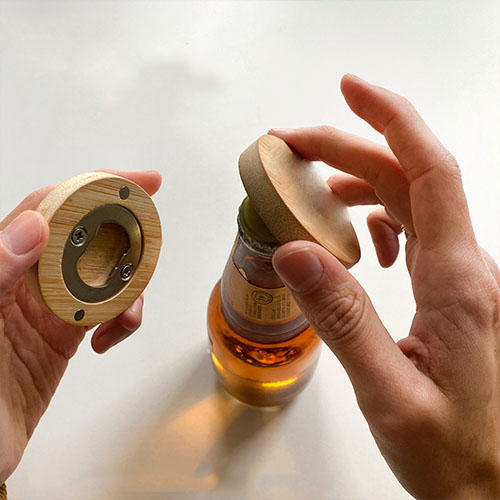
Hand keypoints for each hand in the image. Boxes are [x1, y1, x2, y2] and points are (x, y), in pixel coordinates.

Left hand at [0, 169, 160, 483]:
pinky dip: (121, 317)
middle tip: (152, 244)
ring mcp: (49, 305)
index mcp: (2, 263)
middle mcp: (27, 278)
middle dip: (125, 237)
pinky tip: (112, 334)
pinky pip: (105, 311)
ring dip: (129, 286)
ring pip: (104, 274)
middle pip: (88, 237)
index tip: (138, 183)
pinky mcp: (65, 333)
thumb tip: (33, 225)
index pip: (52, 208)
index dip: (96, 189)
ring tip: (129, 311)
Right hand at [270, 75, 499, 498]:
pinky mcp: (456, 293)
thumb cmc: (455, 454)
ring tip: (311, 192)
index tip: (351, 90)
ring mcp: (464, 280)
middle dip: (348, 151)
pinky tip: (362, 242)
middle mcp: (468, 270)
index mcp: (459, 283)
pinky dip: (380, 220)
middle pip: (407, 180)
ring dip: (360, 185)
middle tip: (293, 147)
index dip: (390, 120)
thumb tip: (296, 251)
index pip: (427, 173)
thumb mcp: (387, 392)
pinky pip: (418, 233)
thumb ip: (341, 319)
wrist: (495, 486)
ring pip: (411, 203)